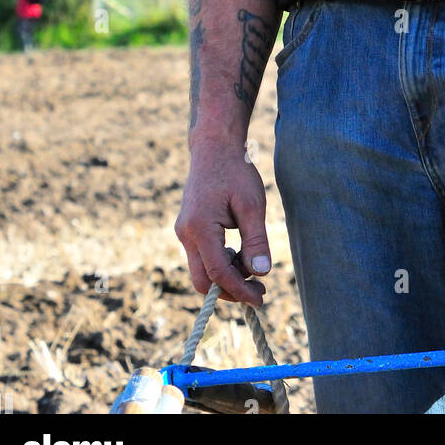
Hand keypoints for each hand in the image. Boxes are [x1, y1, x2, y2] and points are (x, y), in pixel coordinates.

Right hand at [175, 138, 270, 305]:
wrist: (214, 146)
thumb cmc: (235, 170)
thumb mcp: (251, 204)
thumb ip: (255, 240)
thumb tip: (261, 273)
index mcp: (199, 228)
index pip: (218, 273)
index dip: (239, 290)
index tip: (260, 299)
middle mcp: (185, 233)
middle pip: (203, 281)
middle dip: (230, 291)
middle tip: (258, 290)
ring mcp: (183, 231)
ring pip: (201, 270)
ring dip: (225, 277)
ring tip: (252, 266)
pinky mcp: (187, 228)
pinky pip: (201, 257)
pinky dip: (220, 263)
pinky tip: (239, 253)